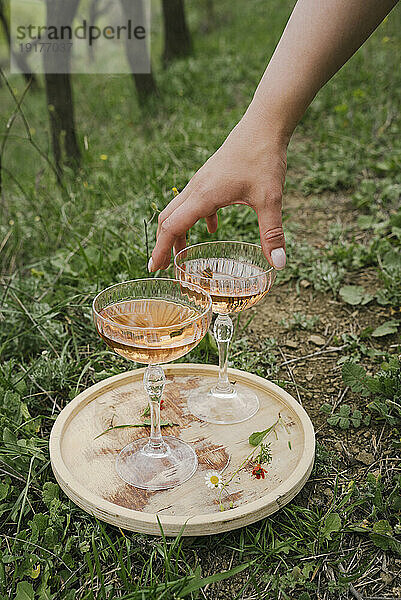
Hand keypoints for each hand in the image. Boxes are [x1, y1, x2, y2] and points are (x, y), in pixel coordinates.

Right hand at [149, 103, 288, 271]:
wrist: (264, 125)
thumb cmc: (264, 158)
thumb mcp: (270, 199)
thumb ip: (271, 233)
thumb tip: (278, 265)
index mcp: (203, 196)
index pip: (172, 227)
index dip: (161, 250)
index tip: (153, 268)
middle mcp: (197, 188)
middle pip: (168, 218)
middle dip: (163, 244)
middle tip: (161, 267)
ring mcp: (202, 181)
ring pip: (180, 210)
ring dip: (178, 232)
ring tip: (183, 253)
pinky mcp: (211, 177)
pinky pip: (196, 201)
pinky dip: (197, 219)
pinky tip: (213, 228)